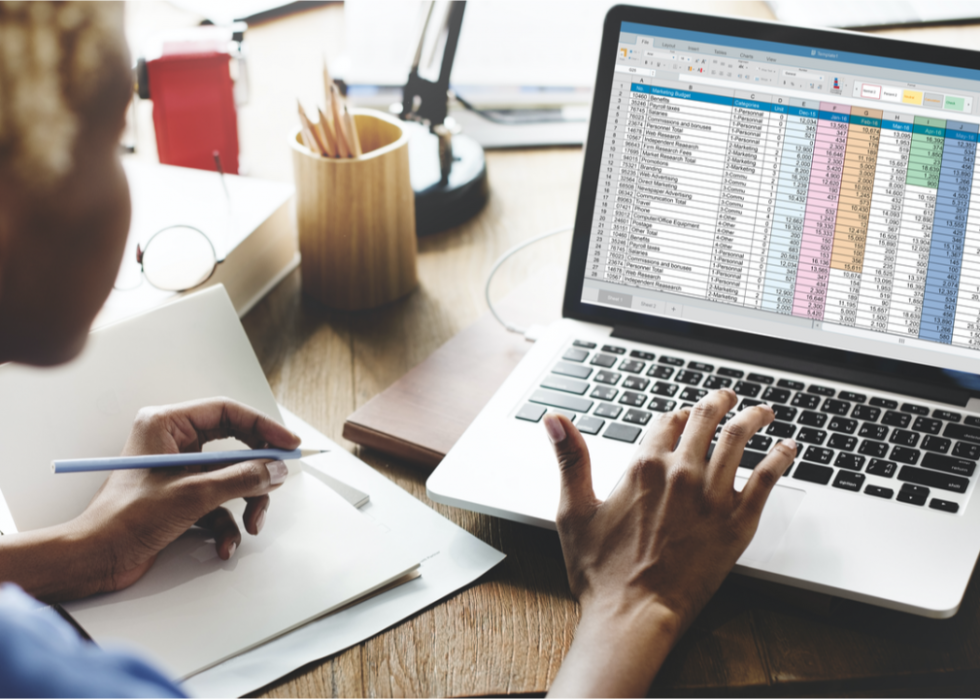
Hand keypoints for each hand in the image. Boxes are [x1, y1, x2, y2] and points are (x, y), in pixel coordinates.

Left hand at [69, 398, 300, 595]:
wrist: (95, 559)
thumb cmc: (124, 519)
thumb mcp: (193, 495)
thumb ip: (241, 478)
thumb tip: (275, 470)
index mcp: (166, 425)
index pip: (227, 412)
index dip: (263, 427)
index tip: (288, 444)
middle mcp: (173, 443)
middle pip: (234, 446)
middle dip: (256, 472)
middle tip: (277, 481)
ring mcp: (178, 471)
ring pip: (231, 477)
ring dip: (245, 503)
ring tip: (250, 524)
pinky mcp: (181, 497)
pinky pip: (219, 502)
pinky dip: (227, 525)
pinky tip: (224, 544)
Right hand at [545, 389, 794, 696]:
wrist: (634, 615)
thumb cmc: (601, 572)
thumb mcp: (574, 510)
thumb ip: (570, 459)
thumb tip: (554, 419)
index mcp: (643, 467)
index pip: (666, 421)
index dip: (676, 415)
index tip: (683, 415)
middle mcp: (680, 473)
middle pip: (706, 420)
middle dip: (719, 402)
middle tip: (728, 397)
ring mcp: (712, 497)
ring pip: (739, 439)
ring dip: (753, 418)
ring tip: (763, 411)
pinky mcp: (737, 522)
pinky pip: (766, 478)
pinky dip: (780, 457)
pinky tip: (788, 448)